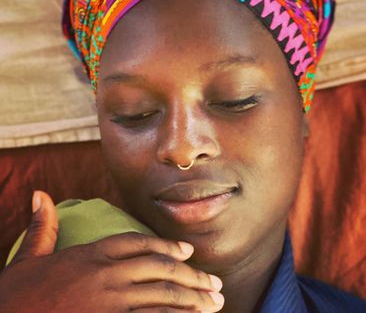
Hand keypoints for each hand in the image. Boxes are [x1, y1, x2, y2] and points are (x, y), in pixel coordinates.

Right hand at [0, 191, 223, 311]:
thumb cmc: (16, 297)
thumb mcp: (28, 259)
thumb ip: (43, 227)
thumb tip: (40, 195)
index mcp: (91, 255)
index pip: (138, 242)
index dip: (166, 245)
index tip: (187, 251)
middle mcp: (105, 275)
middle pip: (159, 268)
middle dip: (191, 276)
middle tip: (214, 283)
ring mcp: (109, 303)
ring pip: (161, 296)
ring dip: (192, 300)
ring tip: (214, 303)